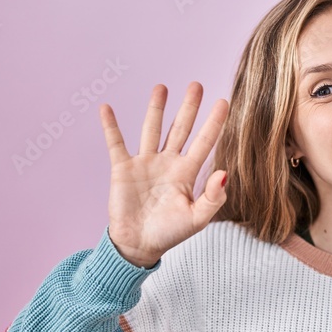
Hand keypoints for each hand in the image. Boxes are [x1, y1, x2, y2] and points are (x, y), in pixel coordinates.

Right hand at [100, 82, 228, 267]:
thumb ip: (213, 198)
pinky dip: (110, 126)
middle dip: (189, 107)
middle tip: (197, 85)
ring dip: (156, 109)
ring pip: (152, 129)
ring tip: (161, 87)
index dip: (214, 123)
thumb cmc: (169, 233)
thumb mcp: (196, 219)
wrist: (138, 245)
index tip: (224, 101)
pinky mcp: (123, 168)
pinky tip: (106, 108)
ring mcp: (145, 163)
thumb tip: (224, 173)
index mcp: (187, 173)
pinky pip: (115, 143)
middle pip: (181, 129)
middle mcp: (168, 163)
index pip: (204, 142)